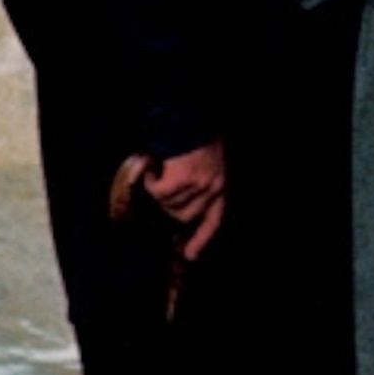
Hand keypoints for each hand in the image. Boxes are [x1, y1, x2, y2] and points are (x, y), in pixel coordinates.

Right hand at [143, 140, 228, 261]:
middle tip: (164, 187)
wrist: (190, 119)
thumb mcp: (210, 163)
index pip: (214, 220)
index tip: (190, 255)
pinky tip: (154, 168)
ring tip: (162, 170)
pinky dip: (151, 181)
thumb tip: (183, 209)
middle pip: (184, 216)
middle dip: (170, 206)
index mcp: (222, 186)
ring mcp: (198, 186)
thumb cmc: (197, 137)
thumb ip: (203, 185)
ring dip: (160, 190)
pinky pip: (158, 192)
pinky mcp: (181, 181)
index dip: (201, 238)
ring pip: (168, 204)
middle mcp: (214, 189)